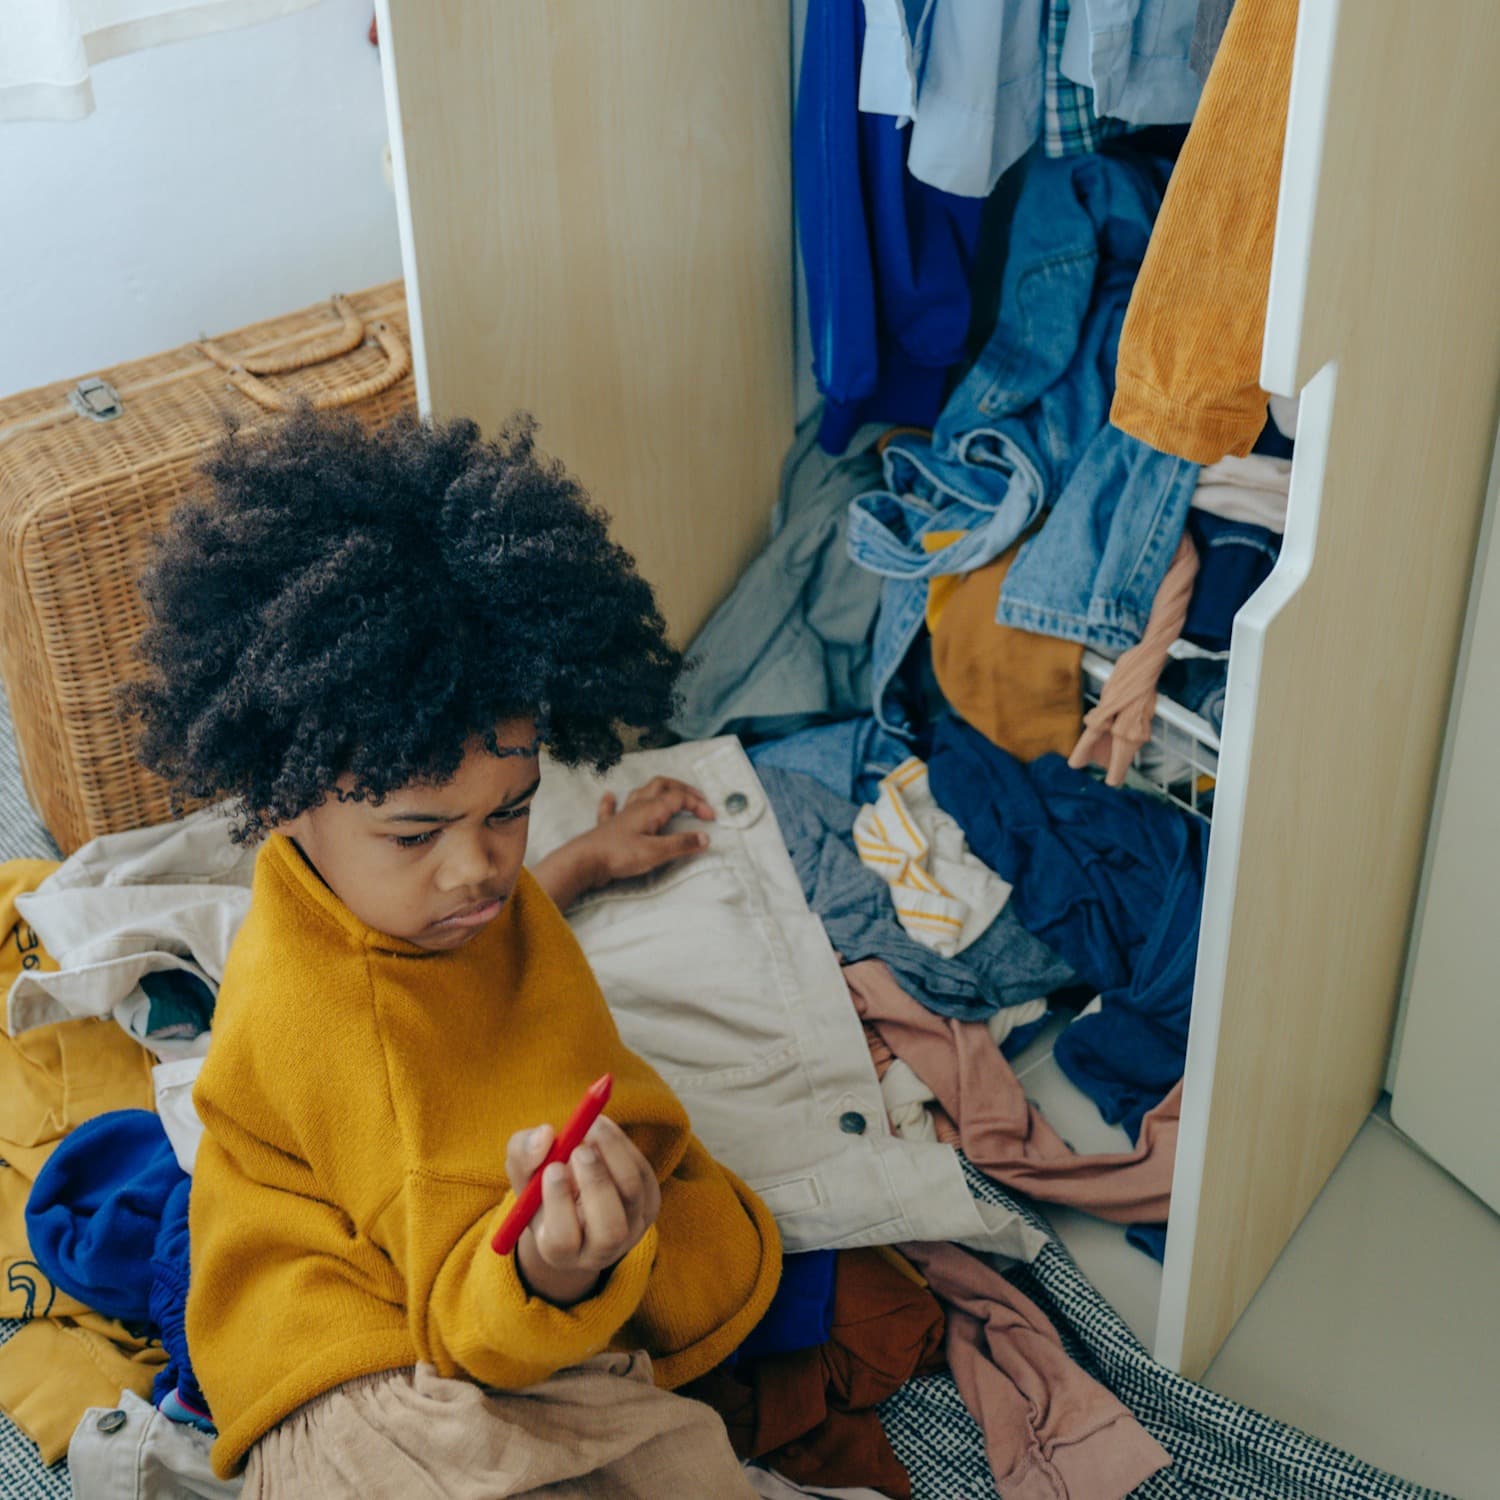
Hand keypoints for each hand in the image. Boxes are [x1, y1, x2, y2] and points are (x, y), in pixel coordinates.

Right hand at [504, 1115, 661, 1307]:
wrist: (575, 1198)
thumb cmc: (542, 1187)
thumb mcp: (523, 1172)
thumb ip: (523, 1154)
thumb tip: (545, 1135)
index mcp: (558, 1252)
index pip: (562, 1241)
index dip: (559, 1203)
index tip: (554, 1168)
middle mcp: (598, 1250)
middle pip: (609, 1231)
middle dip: (595, 1184)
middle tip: (580, 1148)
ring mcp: (630, 1230)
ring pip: (632, 1194)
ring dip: (612, 1154)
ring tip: (591, 1128)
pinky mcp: (650, 1205)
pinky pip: (644, 1174)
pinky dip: (624, 1147)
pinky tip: (603, 1132)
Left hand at [532, 777, 714, 909]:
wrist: (585, 860)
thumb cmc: (620, 855)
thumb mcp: (656, 853)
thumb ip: (681, 844)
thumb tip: (705, 837)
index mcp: (651, 809)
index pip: (680, 798)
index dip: (698, 805)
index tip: (710, 818)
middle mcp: (638, 806)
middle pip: (662, 785)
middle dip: (681, 788)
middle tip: (696, 797)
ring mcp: (622, 814)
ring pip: (641, 792)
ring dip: (657, 789)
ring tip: (667, 791)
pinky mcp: (608, 826)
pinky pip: (610, 808)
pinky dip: (613, 801)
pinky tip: (610, 796)